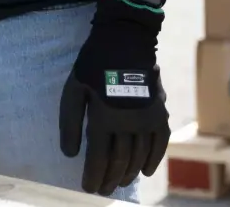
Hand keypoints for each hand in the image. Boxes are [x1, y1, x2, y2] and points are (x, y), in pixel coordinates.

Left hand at [59, 0, 169, 196]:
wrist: (125, 39)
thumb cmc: (93, 63)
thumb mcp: (73, 88)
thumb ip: (70, 122)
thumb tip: (70, 154)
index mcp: (104, 118)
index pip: (98, 158)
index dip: (93, 176)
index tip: (87, 188)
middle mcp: (128, 124)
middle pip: (120, 162)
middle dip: (109, 179)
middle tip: (103, 190)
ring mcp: (148, 119)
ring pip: (140, 156)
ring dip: (129, 173)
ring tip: (119, 182)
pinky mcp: (160, 112)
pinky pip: (160, 144)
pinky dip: (154, 160)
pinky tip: (146, 172)